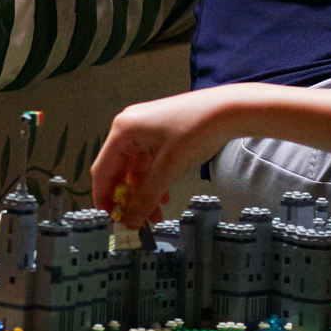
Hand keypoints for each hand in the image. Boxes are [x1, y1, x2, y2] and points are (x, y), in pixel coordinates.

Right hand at [85, 87, 238, 224]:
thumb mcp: (168, 169)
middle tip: (134, 220)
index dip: (104, 197)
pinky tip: (164, 196)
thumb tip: (130, 221)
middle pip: (118, 171)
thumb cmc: (197, 128)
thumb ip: (146, 198)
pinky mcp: (159, 134)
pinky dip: (153, 181)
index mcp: (123, 130)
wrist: (228, 110)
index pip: (102, 170)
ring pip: (135, 170)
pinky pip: (148, 163)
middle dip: (127, 198)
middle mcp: (129, 128)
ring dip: (142, 193)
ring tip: (154, 215)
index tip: (111, 219)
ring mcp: (144, 129)